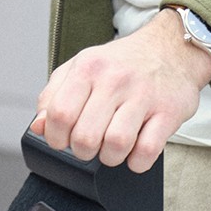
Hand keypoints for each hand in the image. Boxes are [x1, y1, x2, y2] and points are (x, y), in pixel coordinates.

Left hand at [29, 9, 210, 171]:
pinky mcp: (169, 112)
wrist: (170, 48)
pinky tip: (134, 153)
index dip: (55, 137)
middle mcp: (115, 80)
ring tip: (111, 149)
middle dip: (83, 151)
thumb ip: (54, 96)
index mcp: (89, 68)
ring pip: (116, 145)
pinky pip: (148, 150)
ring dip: (110, 157)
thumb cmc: (121, 64)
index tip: (62, 141)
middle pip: (86, 136)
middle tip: (89, 146)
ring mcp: (144, 96)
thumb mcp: (81, 68)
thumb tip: (39, 127)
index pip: (59, 114)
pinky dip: (137, 162)